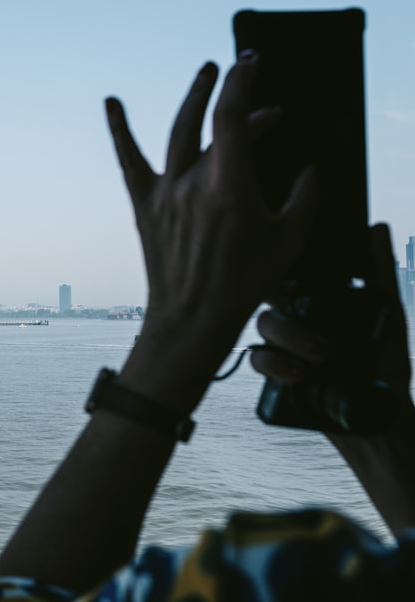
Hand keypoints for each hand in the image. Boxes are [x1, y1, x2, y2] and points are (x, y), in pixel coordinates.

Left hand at [105, 53, 315, 369]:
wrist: (193, 318)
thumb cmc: (244, 283)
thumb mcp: (290, 240)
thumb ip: (306, 198)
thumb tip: (310, 170)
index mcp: (231, 185)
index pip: (233, 116)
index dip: (242, 83)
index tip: (252, 63)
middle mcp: (194, 182)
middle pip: (210, 121)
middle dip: (228, 89)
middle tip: (241, 70)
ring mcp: (165, 193)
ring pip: (177, 133)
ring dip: (192, 98)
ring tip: (206, 73)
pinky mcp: (144, 206)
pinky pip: (129, 162)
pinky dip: (119, 130)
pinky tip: (110, 102)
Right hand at [251, 223, 412, 411]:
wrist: (380, 417)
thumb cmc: (386, 364)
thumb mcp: (388, 313)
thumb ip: (379, 270)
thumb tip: (378, 228)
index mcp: (316, 306)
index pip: (287, 280)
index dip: (280, 275)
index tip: (292, 282)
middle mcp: (296, 324)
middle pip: (271, 305)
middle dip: (289, 320)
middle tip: (321, 342)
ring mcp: (283, 350)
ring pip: (262, 331)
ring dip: (286, 340)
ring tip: (316, 359)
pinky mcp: (274, 378)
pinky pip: (257, 361)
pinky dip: (274, 365)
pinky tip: (298, 375)